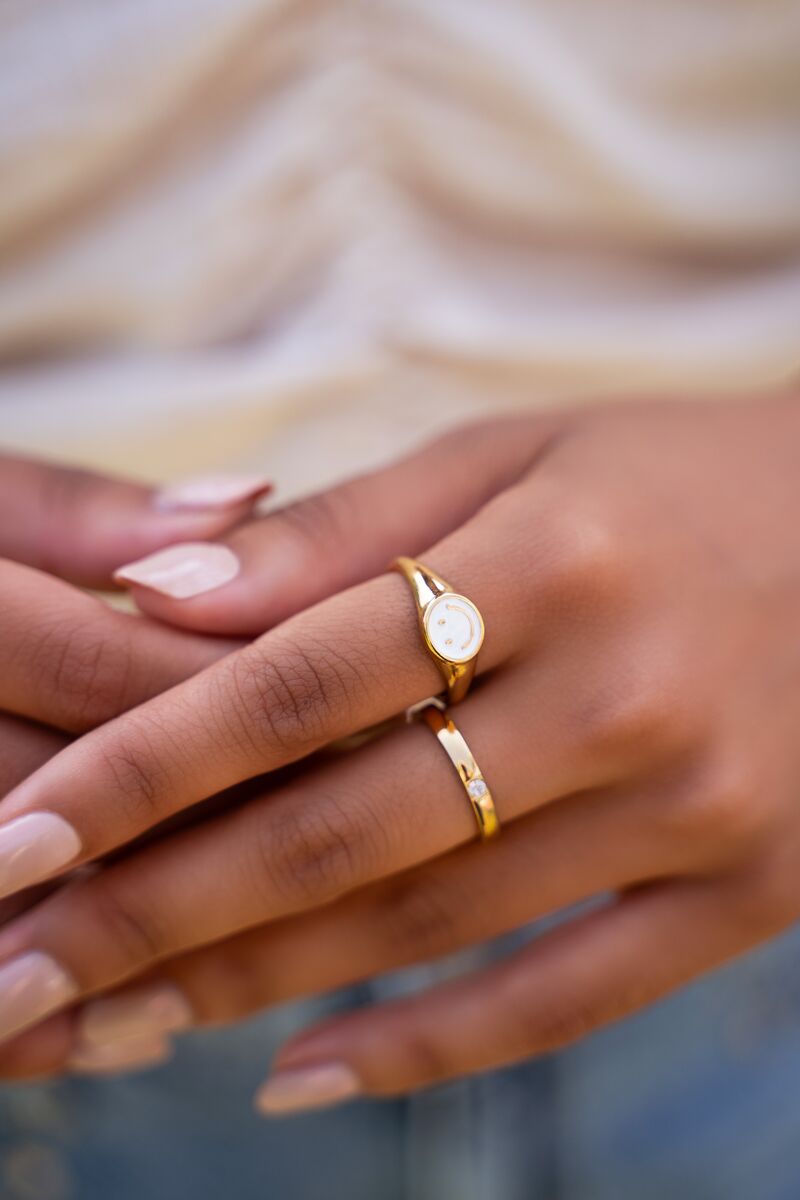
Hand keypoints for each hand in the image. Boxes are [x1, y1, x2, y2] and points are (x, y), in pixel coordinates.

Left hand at [1, 400, 798, 1110]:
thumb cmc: (672, 482)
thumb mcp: (517, 456)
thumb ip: (344, 533)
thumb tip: (162, 599)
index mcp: (558, 560)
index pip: (306, 680)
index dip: (146, 763)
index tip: (22, 835)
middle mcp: (628, 698)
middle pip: (347, 825)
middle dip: (159, 907)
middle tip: (19, 971)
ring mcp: (699, 812)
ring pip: (429, 925)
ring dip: (252, 985)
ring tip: (111, 1021)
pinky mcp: (747, 893)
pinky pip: (568, 1000)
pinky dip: (426, 1050)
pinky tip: (296, 1079)